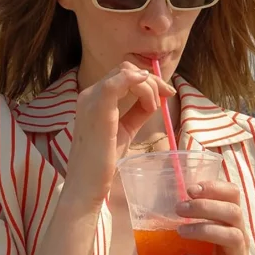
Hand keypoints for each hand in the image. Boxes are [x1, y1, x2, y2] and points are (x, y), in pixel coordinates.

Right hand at [64, 62, 175, 207]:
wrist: (87, 185)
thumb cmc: (102, 163)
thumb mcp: (124, 132)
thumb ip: (136, 113)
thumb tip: (155, 100)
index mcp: (93, 99)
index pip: (123, 75)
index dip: (148, 80)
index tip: (166, 94)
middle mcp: (89, 94)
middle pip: (126, 69)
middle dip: (152, 80)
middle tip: (166, 97)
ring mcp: (91, 99)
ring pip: (127, 72)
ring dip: (149, 86)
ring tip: (154, 108)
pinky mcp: (98, 107)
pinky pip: (119, 80)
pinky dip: (139, 84)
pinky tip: (151, 99)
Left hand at [176, 181, 254, 254]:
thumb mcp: (212, 243)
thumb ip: (198, 226)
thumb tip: (161, 211)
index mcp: (233, 226)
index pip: (234, 197)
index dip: (216, 187)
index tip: (192, 188)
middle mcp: (240, 239)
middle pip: (233, 212)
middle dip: (206, 206)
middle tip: (180, 208)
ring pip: (233, 237)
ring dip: (205, 230)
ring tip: (181, 232)